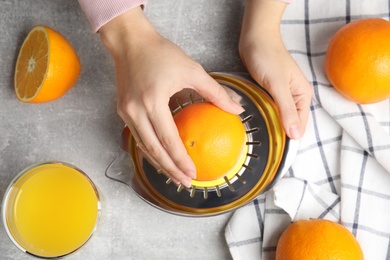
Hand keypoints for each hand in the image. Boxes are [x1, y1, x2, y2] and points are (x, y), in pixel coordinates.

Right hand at [99, 7, 243, 186]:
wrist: (131, 42)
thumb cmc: (161, 53)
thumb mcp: (193, 70)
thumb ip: (216, 92)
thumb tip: (237, 110)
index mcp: (152, 101)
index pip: (168, 139)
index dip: (180, 160)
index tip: (193, 174)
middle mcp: (135, 111)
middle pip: (153, 150)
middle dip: (170, 170)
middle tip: (185, 183)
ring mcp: (126, 113)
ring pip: (143, 147)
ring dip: (159, 164)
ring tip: (174, 176)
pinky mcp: (123, 111)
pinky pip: (137, 138)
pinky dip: (150, 151)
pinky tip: (160, 157)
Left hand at [240, 0, 312, 138]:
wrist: (255, 38)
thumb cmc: (267, 58)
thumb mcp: (278, 86)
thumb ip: (287, 110)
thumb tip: (296, 135)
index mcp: (303, 96)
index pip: (300, 126)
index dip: (290, 138)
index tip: (276, 151)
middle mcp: (295, 97)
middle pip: (290, 123)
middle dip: (279, 132)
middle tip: (264, 144)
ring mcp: (283, 95)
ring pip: (279, 117)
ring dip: (271, 124)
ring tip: (259, 136)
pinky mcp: (271, 92)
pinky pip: (270, 109)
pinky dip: (265, 115)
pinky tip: (256, 121)